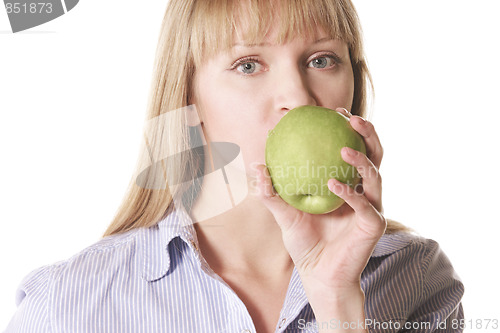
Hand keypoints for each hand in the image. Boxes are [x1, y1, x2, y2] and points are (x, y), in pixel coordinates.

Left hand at [256, 108, 386, 292]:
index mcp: (348, 185)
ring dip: (362, 159)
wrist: (317, 275)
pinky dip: (350, 192)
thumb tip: (256, 166)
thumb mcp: (284, 214)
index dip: (349, 129)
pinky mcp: (374, 225)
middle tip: (351, 118)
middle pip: (374, 155)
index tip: (333, 111)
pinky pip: (365, 204)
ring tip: (344, 147)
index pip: (354, 150)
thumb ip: (271, 192)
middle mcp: (364, 192)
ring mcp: (372, 207)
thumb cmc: (305, 243)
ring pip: (375, 176)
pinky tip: (334, 183)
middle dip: (368, 133)